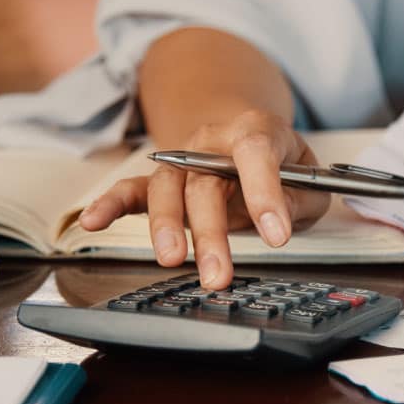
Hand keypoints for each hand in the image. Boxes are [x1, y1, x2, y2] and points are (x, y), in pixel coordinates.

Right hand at [78, 110, 329, 289]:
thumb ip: (299, 198)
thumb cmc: (284, 166)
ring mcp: (183, 160)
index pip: (257, 152)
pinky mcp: (163, 181)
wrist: (251, 142)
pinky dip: (110, 204)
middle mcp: (212, 142)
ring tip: (172, 261)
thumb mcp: (310, 181)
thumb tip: (277, 221)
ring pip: (168, 189)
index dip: (265, 192)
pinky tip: (92, 221)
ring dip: (167, 227)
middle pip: (205, 181)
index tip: (276, 235)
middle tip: (219, 273)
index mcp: (256, 130)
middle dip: (212, 231)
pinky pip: (131, 190)